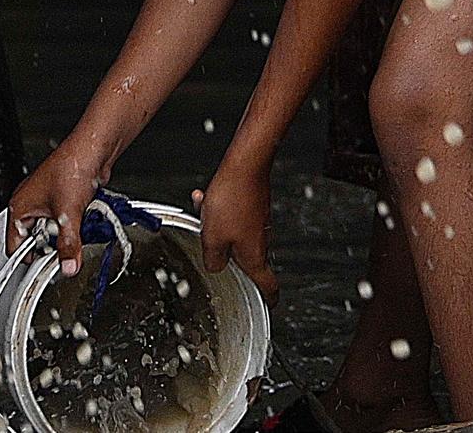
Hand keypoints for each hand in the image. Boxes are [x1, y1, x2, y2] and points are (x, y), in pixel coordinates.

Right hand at [7, 138, 111, 276]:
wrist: (93, 149)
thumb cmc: (72, 168)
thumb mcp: (69, 214)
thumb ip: (68, 244)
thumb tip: (68, 267)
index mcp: (20, 207)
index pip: (14, 245)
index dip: (29, 260)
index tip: (43, 272)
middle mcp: (29, 204)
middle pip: (34, 240)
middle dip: (50, 247)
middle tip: (63, 254)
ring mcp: (46, 201)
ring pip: (51, 230)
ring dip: (63, 235)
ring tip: (74, 232)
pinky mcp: (62, 198)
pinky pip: (63, 220)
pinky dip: (72, 225)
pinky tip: (82, 223)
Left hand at [195, 159, 277, 302]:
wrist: (245, 165)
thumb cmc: (233, 199)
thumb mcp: (212, 237)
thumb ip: (213, 259)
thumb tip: (216, 267)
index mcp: (254, 257)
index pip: (268, 287)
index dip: (269, 300)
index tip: (267, 306)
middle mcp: (260, 242)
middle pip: (243, 259)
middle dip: (222, 254)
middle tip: (209, 248)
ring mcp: (258, 224)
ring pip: (233, 234)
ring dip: (216, 227)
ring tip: (204, 213)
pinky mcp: (253, 208)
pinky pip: (233, 217)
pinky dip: (219, 211)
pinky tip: (206, 199)